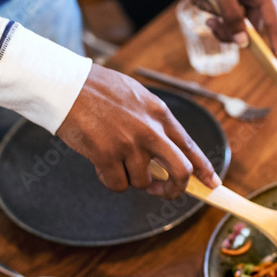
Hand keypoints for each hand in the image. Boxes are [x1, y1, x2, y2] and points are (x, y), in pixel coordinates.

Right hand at [57, 63, 219, 197]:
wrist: (64, 85)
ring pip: (141, 182)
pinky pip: (117, 185)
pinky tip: (100, 163)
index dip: (203, 168)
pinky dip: (109, 180)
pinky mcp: (106, 155)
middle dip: (176, 188)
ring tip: (113, 158)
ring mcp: (129, 144)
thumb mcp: (137, 97)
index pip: (190, 146)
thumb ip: (153, 122)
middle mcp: (150, 130)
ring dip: (129, 178)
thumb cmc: (97, 90)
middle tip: (165, 191)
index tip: (212, 184)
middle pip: (180, 171)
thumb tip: (166, 154)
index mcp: (159, 114)